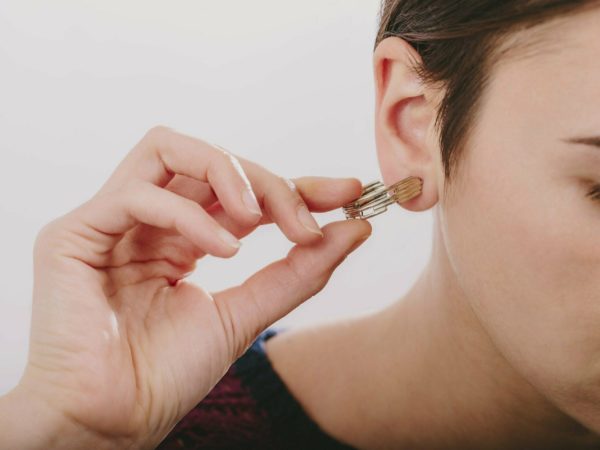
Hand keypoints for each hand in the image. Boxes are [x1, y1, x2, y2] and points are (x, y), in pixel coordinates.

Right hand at [3, 126, 371, 448]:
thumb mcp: (248, 313)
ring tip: (260, 220)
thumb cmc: (168, 374)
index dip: (294, 185)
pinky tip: (222, 251)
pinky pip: (137, 195)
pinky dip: (190, 215)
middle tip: (306, 219)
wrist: (113, 423)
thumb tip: (355, 228)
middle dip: (266, 181)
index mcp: (182, 238)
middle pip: (209, 161)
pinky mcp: (74, 233)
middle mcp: (148, 222)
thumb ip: (299, 270)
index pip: (239, 191)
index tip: (347, 194)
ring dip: (226, 174)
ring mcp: (110, 222)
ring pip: (168, 150)